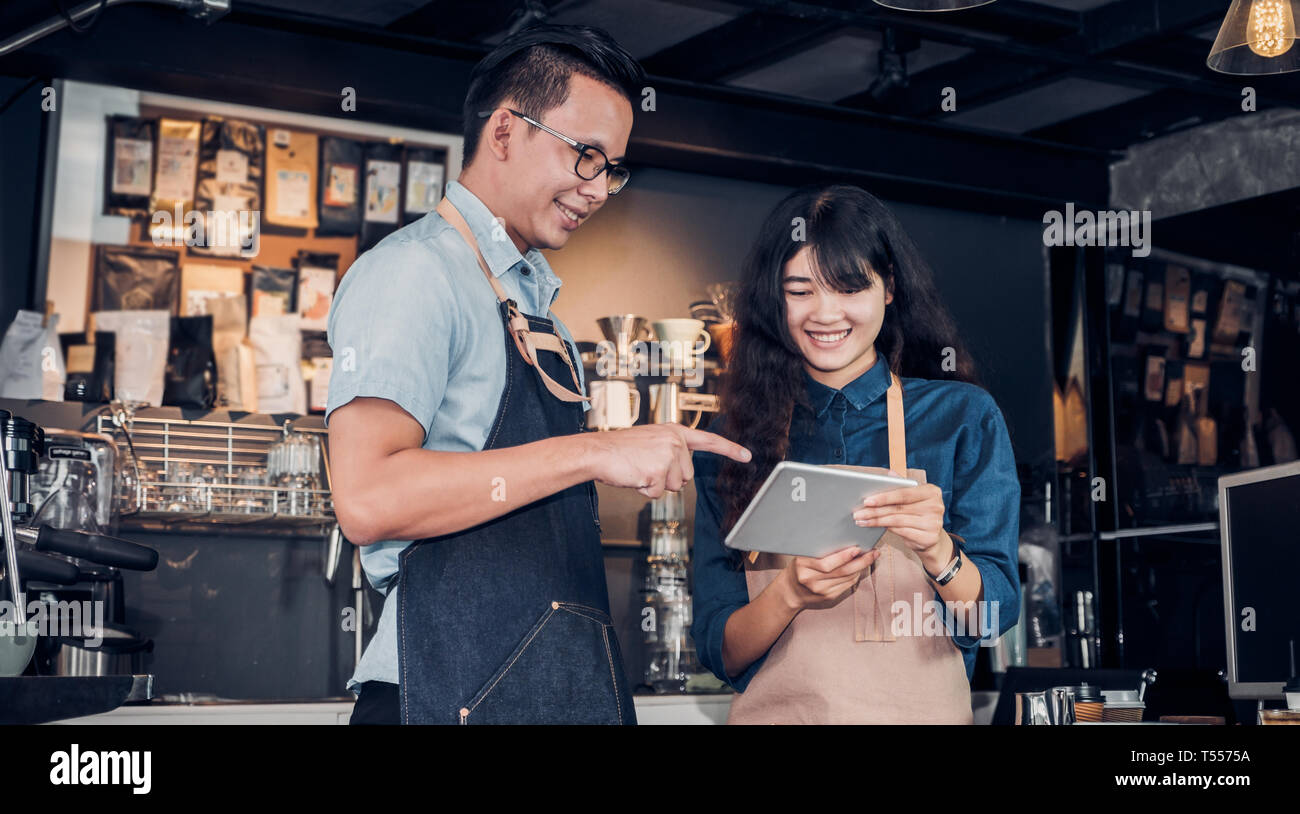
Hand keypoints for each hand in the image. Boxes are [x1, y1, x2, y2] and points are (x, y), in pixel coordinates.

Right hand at [583, 424, 751, 497]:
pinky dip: (644, 491)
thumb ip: (670, 451)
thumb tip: (682, 475)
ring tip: (638, 469)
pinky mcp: (657, 472)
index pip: (708, 441)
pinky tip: (634, 476)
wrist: (598, 451)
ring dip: (655, 484)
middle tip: (645, 466)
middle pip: (686, 476)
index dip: (729, 449)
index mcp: (674, 432)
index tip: (747, 456)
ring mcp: (667, 456)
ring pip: (674, 487)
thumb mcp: (651, 442)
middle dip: (666, 478)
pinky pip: (657, 494)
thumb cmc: (620, 450)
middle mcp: (675, 442)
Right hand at [780, 546, 880, 610]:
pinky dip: (856, 575)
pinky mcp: (828, 598)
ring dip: (861, 568)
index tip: (857, 548)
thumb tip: (845, 539)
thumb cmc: (799, 568)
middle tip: (872, 553)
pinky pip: (847, 585)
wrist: (790, 591)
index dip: (844, 556)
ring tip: (870, 558)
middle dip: (860, 561)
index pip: (826, 563)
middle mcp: (811, 580)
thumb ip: (819, 549)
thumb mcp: (803, 556)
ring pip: (847, 578)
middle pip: (841, 571)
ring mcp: (820, 591)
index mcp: (802, 565)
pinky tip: (860, 568)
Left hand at [852, 468, 949, 572]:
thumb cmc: (918, 513)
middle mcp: (936, 506)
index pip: (904, 494)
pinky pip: (902, 532)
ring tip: (861, 520)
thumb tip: (890, 473)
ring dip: (876, 521)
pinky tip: (874, 527)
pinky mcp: (929, 537)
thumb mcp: (913, 498)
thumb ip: (902, 486)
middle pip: (898, 508)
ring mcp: (934, 523)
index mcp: (932, 492)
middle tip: (858, 513)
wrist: (932, 537)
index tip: (866, 500)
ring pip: (897, 521)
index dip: (884, 497)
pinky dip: (886, 529)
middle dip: (875, 510)